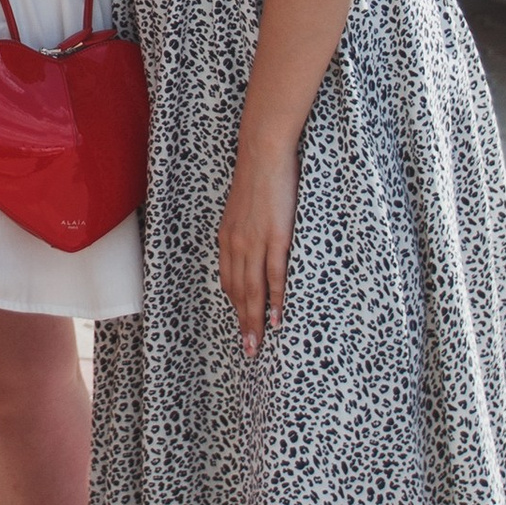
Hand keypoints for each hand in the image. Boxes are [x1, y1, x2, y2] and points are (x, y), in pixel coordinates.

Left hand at [217, 144, 296, 354]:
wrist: (263, 153)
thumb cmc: (257, 179)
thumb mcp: (243, 210)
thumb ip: (245, 232)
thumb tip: (252, 249)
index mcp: (227, 238)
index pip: (229, 281)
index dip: (235, 306)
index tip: (241, 327)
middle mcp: (236, 244)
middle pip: (239, 293)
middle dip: (243, 324)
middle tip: (248, 350)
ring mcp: (255, 242)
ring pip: (253, 290)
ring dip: (255, 320)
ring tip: (259, 344)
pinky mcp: (276, 237)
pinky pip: (274, 276)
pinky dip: (276, 299)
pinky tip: (278, 317)